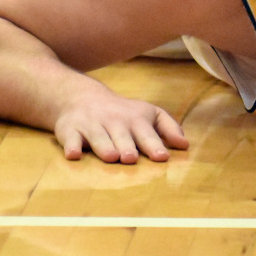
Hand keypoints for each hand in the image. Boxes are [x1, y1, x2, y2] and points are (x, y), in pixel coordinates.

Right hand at [52, 86, 189, 163]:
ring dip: (104, 147)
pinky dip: (71, 146)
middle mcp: (114, 122)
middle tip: (131, 158)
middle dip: (127, 146)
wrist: (80, 97)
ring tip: (111, 157)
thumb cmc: (122, 112)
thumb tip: (185, 145)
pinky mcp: (70, 130)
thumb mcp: (147, 114)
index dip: (154, 145)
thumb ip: (168, 128)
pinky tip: (73, 155)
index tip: (162, 157)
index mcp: (135, 120)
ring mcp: (91, 125)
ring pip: (98, 137)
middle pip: (122, 136)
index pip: (147, 134)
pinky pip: (70, 139)